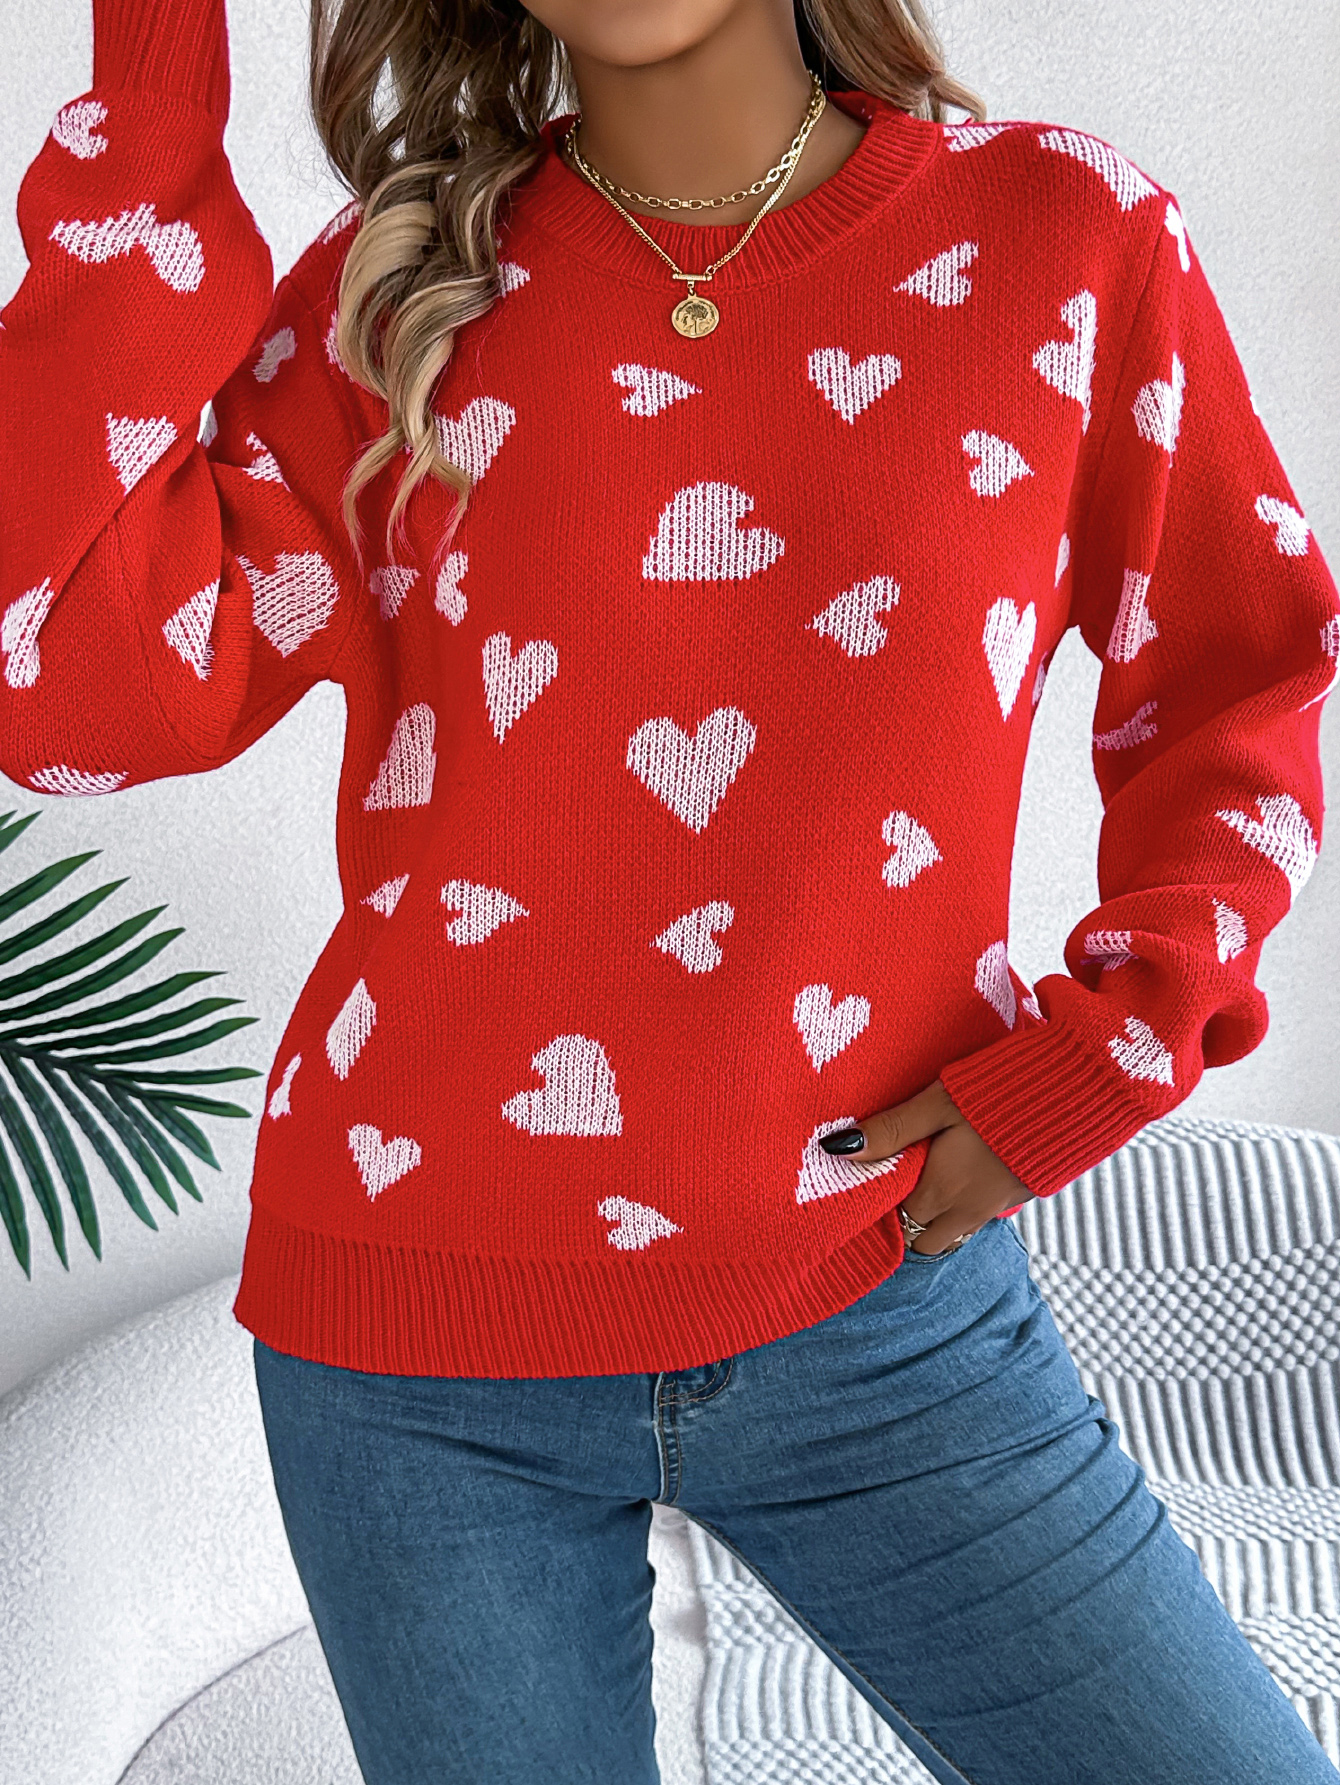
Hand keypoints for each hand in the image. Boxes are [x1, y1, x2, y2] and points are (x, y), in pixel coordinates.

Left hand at [820, 1078, 1033, 1253]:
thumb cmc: (1002, 1091)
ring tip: (931, 1173)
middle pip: (924, 1238)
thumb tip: (837, 1148)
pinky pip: (982, 1216)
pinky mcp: (1023, 1197)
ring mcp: (998, 1208)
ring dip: (939, 1214)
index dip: (884, 1203)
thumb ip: (891, 1129)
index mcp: (942, 1191)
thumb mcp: (939, 1102)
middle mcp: (968, 1210)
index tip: (877, 1178)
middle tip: (902, 1179)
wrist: (1078, 1093)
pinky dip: (967, 1204)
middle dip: (909, 1219)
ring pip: (955, 1231)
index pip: (897, 1220)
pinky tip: (967, 1168)